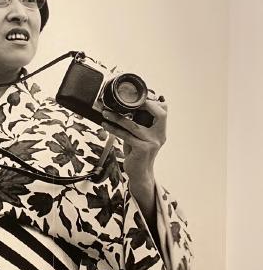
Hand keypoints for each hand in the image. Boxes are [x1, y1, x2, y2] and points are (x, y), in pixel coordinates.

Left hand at [100, 98, 167, 219]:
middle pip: (160, 113)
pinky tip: (105, 125)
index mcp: (161, 130)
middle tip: (126, 100)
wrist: (140, 173)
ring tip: (105, 112)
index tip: (138, 96)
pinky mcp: (143, 149)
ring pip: (134, 125)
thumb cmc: (137, 152)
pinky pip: (126, 135)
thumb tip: (123, 107)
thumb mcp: (139, 136)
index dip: (153, 101)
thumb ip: (137, 123)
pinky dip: (114, 129)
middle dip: (145, 104)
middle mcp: (160, 135)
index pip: (163, 111)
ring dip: (117, 117)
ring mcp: (152, 142)